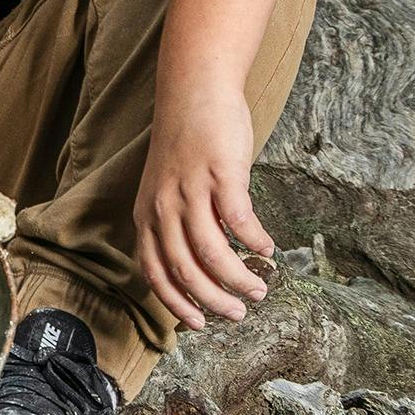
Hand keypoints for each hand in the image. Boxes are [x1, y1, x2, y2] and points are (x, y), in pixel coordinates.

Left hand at [137, 87, 274, 328]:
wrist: (195, 90)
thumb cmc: (186, 143)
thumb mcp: (166, 189)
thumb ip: (176, 224)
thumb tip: (200, 265)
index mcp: (146, 214)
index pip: (155, 272)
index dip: (176, 303)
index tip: (198, 324)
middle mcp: (163, 206)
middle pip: (185, 270)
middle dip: (212, 300)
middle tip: (238, 313)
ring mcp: (191, 191)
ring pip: (212, 252)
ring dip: (237, 278)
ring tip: (259, 289)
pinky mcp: (220, 174)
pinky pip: (238, 220)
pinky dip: (253, 240)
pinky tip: (267, 250)